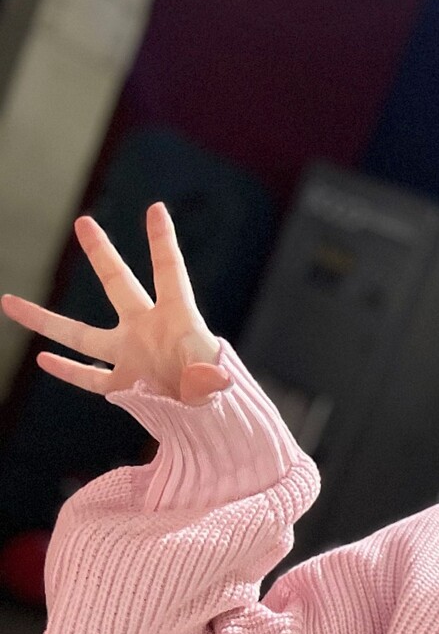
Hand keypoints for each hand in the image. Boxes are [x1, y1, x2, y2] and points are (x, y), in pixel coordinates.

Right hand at [1, 204, 227, 405]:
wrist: (213, 424)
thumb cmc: (223, 399)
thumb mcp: (219, 384)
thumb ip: (211, 380)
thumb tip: (214, 383)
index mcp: (178, 321)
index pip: (169, 273)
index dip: (162, 243)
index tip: (156, 209)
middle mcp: (147, 330)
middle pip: (118, 284)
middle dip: (101, 254)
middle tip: (84, 222)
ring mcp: (130, 356)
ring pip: (80, 335)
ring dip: (45, 320)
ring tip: (8, 301)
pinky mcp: (123, 386)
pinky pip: (89, 378)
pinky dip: (67, 370)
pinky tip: (41, 358)